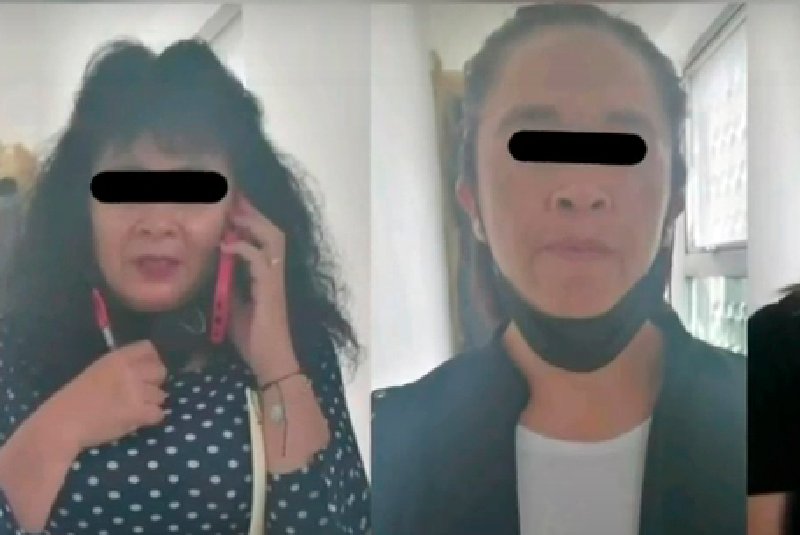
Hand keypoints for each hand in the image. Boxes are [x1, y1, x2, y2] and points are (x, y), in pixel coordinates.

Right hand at [45, 340, 167, 453]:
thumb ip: (120, 369)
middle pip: (161, 371)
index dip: (152, 360)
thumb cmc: (74, 400)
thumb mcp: (97, 372)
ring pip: (161, 395)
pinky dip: (151, 418)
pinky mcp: (137, 412)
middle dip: (155, 382)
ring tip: (134, 409)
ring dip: (151, 403)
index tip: (146, 371)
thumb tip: (142, 373)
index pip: (148, 348)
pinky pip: (158, 414)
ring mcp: (135, 392)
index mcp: (116, 359)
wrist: (61, 424)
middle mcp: (129, 371)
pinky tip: (138, 420)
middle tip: (142, 392)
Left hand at [222, 194, 298, 383]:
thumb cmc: (253, 338)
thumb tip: (214, 268)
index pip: (263, 239)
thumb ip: (229, 286)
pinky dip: (243, 248)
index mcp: (267, 275)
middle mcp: (275, 273)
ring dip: (253, 224)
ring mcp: (275, 279)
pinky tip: (227, 245)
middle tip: (235, 199)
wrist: (269, 360)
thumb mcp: (235, 306)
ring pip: (272, 239)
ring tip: (234, 215)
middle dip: (254, 214)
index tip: (233, 205)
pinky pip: (259, 260)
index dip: (251, 221)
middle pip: (272, 231)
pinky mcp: (271, 289)